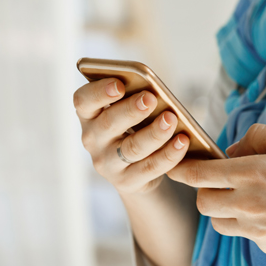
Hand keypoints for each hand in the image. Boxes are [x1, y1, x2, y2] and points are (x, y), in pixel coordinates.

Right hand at [73, 78, 189, 194]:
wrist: (136, 170)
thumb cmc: (134, 127)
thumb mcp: (127, 111)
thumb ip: (134, 98)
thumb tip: (155, 91)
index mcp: (90, 115)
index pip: (83, 100)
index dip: (99, 92)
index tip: (119, 84)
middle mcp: (93, 140)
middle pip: (109, 124)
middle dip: (131, 110)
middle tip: (151, 98)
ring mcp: (108, 164)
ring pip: (132, 148)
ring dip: (154, 133)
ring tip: (171, 119)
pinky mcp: (126, 181)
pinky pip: (150, 167)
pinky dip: (168, 154)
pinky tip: (182, 141)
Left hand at [166, 124, 265, 255]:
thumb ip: (260, 137)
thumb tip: (233, 149)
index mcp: (255, 173)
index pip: (199, 175)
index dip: (182, 168)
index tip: (178, 164)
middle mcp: (250, 205)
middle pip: (202, 203)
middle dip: (204, 189)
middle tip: (222, 178)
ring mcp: (259, 231)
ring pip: (219, 222)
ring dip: (223, 208)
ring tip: (246, 194)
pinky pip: (245, 234)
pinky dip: (248, 222)